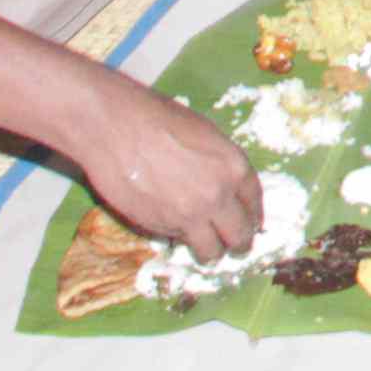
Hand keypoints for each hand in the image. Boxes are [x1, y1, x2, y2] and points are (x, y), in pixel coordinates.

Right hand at [74, 81, 265, 260]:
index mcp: (234, 166)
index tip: (250, 224)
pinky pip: (179, 243)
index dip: (253, 216)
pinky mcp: (161, 228)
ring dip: (211, 252)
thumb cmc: (157, 118)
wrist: (116, 128)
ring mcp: (190, 215)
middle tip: (232, 246)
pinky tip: (174, 230)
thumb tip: (224, 185)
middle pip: (240, 234)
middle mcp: (219, 195)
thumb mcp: (204, 134)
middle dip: (238, 243)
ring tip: (206, 250)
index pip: (254, 203)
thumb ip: (220, 164)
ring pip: (212, 251)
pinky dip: (179, 241)